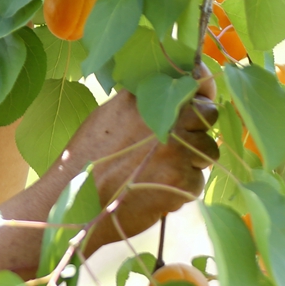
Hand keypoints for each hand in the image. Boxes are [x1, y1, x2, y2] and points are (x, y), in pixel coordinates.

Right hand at [55, 71, 219, 249]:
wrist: (77, 205)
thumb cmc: (85, 164)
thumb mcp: (106, 119)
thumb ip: (139, 106)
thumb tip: (168, 100)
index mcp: (143, 98)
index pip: (192, 80)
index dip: (203, 90)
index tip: (203, 97)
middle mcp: (163, 117)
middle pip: (207, 114)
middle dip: (199, 130)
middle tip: (178, 146)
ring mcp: (175, 148)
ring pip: (207, 150)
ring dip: (191, 163)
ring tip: (158, 174)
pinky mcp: (181, 179)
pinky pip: (197, 181)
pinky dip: (180, 190)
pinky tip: (154, 192)